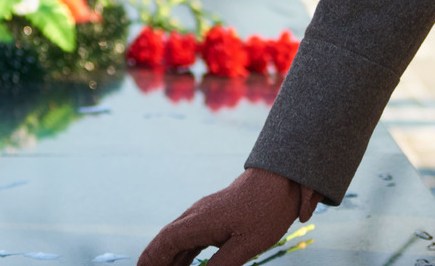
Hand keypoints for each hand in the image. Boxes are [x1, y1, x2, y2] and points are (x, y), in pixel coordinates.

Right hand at [137, 167, 320, 265]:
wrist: (282, 177)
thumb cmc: (267, 209)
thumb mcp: (247, 244)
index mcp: (200, 221)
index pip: (166, 242)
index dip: (151, 259)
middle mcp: (197, 215)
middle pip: (167, 241)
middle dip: (155, 261)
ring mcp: (205, 214)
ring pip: (178, 239)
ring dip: (168, 259)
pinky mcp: (215, 216)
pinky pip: (192, 237)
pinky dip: (182, 253)